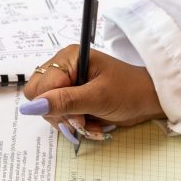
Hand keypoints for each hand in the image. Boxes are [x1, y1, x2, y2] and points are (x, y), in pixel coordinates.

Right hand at [19, 45, 164, 142]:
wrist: (149, 100)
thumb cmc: (129, 92)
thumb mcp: (97, 98)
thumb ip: (64, 102)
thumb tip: (32, 108)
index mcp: (69, 58)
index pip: (39, 87)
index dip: (53, 104)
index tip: (77, 114)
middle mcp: (63, 67)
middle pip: (39, 98)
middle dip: (59, 113)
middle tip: (82, 118)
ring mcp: (67, 82)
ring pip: (47, 109)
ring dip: (68, 121)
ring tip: (89, 121)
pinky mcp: (71, 96)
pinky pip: (58, 114)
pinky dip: (72, 123)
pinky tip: (89, 121)